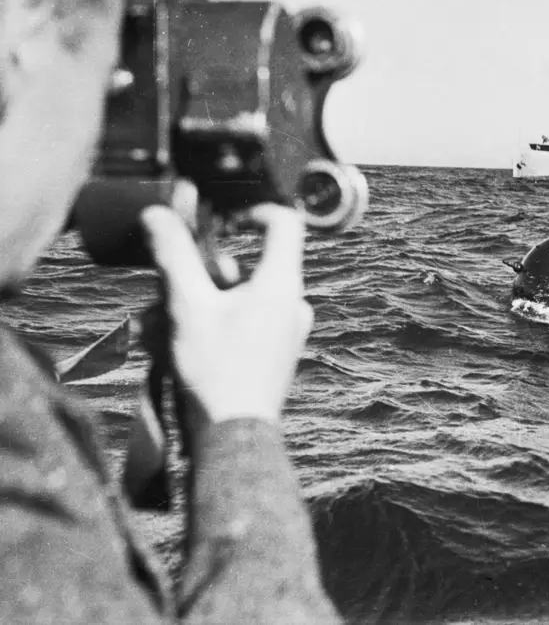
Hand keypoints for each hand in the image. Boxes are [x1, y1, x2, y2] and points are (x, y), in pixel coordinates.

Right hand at [139, 199, 313, 429]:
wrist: (233, 434)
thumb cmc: (216, 372)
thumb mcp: (187, 306)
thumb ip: (174, 255)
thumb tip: (159, 215)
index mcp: (282, 285)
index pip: (284, 222)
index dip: (252, 212)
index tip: (221, 222)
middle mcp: (294, 303)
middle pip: (252, 262)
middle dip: (206, 271)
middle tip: (174, 290)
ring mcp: (289, 328)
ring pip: (242, 294)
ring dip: (201, 301)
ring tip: (164, 326)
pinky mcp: (278, 349)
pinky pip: (246, 320)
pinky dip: (214, 323)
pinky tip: (179, 344)